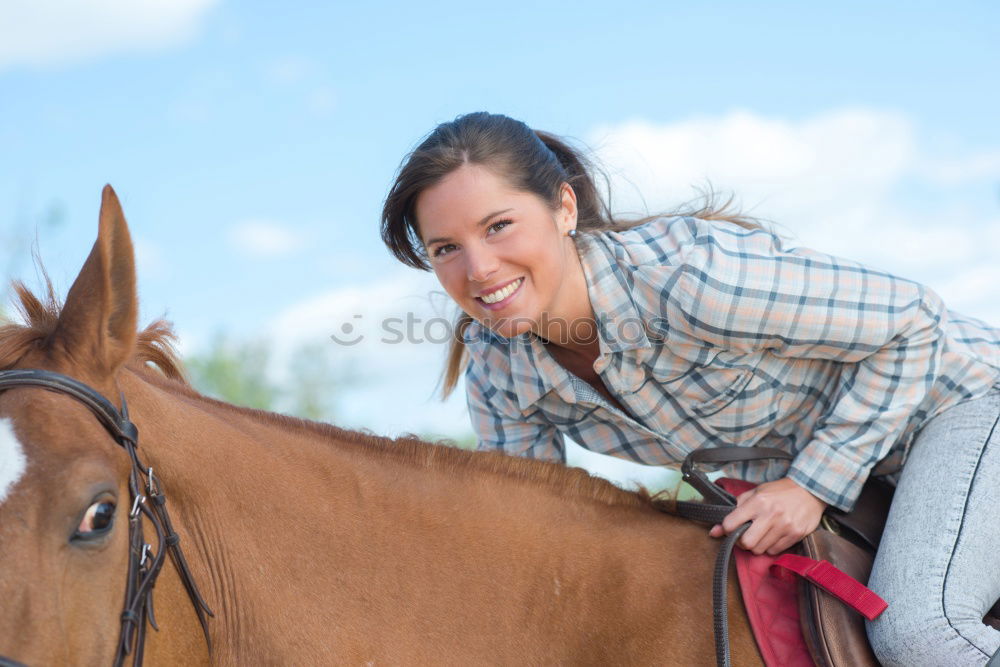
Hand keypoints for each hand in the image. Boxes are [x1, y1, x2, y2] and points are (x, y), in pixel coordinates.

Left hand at [708, 477, 826, 554]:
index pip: (731, 524)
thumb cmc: (778, 491)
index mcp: (758, 501)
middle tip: (745, 536)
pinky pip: (774, 551)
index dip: (727, 529)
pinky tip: (773, 536)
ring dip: (757, 545)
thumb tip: (714, 531)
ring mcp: (785, 526)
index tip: (730, 528)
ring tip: (761, 534)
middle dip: (741, 542)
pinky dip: (770, 547)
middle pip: (746, 543)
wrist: (809, 490)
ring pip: (760, 549)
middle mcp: (771, 515)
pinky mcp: (796, 535)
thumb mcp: (755, 492)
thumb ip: (734, 510)